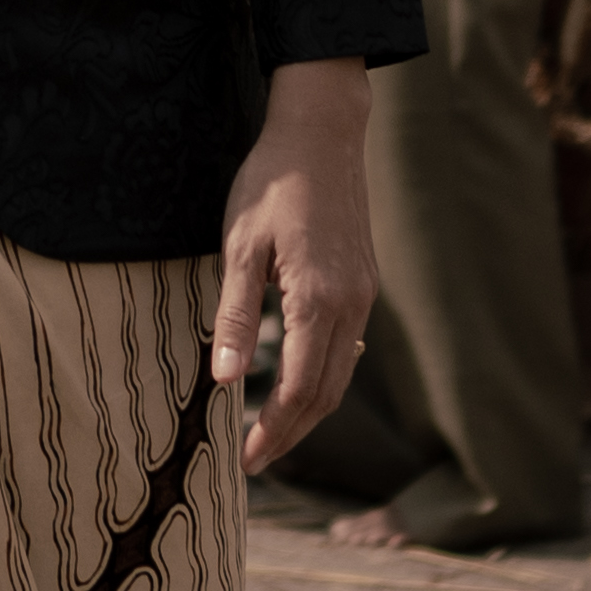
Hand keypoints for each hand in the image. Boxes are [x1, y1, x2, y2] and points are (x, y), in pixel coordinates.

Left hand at [212, 61, 372, 473]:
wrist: (322, 130)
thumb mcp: (240, 246)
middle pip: (328, 395)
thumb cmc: (273, 182)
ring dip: (310, 410)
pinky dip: (325, 377)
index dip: (274, 431)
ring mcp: (364, 294)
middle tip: (254, 460)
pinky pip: (348, 346)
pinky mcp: (364, 281)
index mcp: (320, 301)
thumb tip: (225, 381)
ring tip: (272, 432)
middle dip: (291, 434)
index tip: (245, 459)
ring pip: (342, 374)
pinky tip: (299, 381)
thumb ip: (236, 315)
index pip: (301, 391)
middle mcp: (353, 305)